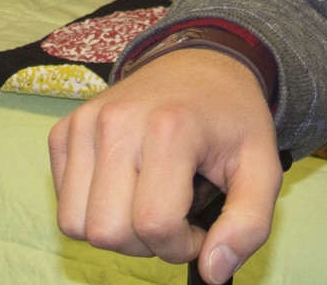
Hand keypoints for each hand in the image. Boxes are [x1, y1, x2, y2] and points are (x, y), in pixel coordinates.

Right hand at [49, 49, 282, 284]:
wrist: (200, 62)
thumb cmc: (230, 118)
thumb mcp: (262, 167)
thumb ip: (249, 225)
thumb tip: (213, 271)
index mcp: (170, 127)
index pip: (155, 223)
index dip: (181, 244)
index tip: (199, 226)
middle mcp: (118, 122)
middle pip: (108, 231)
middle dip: (146, 243)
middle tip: (173, 215)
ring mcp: (84, 123)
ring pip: (76, 224)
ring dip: (115, 231)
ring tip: (145, 204)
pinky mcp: (64, 130)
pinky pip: (64, 203)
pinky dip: (92, 210)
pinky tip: (124, 187)